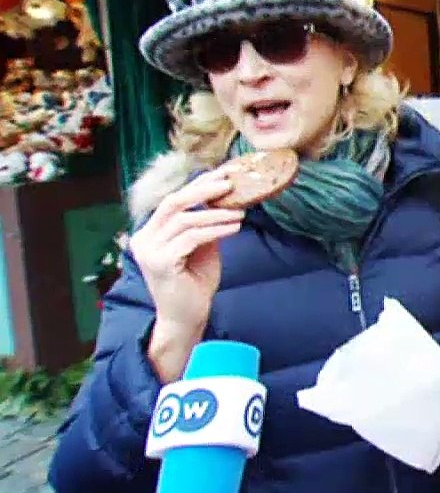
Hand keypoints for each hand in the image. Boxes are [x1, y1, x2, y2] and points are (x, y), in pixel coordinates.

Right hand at [129, 170, 243, 380]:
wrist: (187, 317)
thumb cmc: (195, 283)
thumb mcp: (202, 247)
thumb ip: (205, 224)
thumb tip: (225, 198)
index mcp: (151, 232)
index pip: (174, 200)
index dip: (199, 185)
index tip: (224, 174)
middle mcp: (144, 238)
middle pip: (174, 203)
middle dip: (204, 189)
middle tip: (231, 184)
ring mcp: (149, 251)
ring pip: (185, 220)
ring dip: (217, 213)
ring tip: (241, 210)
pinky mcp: (160, 263)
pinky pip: (192, 238)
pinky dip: (216, 230)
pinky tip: (235, 227)